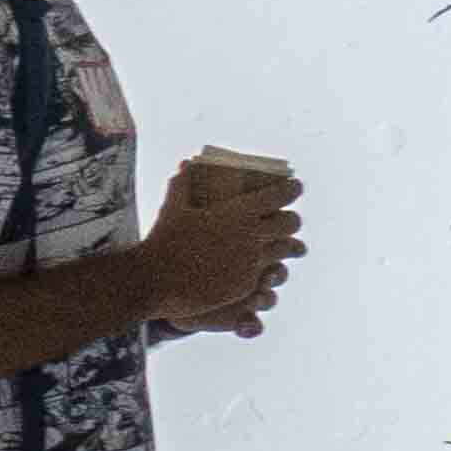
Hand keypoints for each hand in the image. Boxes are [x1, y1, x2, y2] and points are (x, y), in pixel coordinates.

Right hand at [140, 162, 309, 335]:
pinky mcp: (245, 287)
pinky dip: (269, 271)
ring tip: (290, 247)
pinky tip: (265, 271)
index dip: (292, 189)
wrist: (155, 281)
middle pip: (291, 223)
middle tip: (287, 219)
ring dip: (290, 247)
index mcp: (240, 212)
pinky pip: (268, 275)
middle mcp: (252, 237)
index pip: (281, 195)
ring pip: (286, 251)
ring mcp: (251, 263)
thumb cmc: (164, 238)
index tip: (294, 187)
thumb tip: (188, 163)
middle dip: (292, 220)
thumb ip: (185, 181)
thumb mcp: (174, 205)